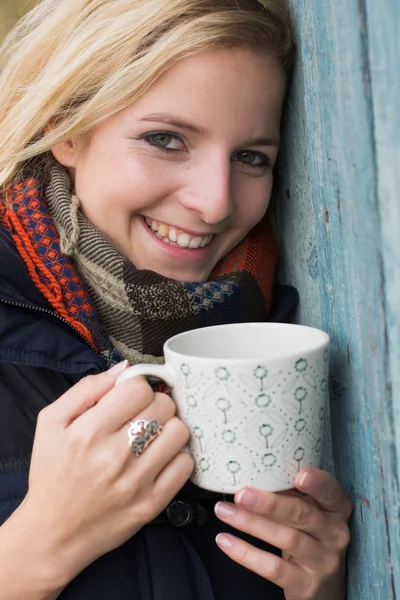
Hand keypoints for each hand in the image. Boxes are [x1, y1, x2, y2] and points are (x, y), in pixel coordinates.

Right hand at [15, 363, 193, 587]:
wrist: (54, 532)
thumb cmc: (52, 474)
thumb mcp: (50, 424)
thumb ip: (85, 390)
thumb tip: (122, 369)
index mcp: (88, 433)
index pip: (137, 389)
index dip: (137, 387)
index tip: (131, 397)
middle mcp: (114, 457)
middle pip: (163, 406)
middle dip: (155, 404)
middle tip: (143, 416)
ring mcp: (136, 482)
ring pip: (179, 432)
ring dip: (169, 428)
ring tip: (154, 435)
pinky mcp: (151, 503)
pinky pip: (185, 465)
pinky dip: (177, 457)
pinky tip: (160, 458)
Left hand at [214, 469, 351, 599]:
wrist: (324, 586)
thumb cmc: (311, 535)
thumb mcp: (310, 511)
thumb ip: (291, 493)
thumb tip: (253, 473)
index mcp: (337, 508)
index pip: (331, 492)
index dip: (317, 483)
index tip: (299, 474)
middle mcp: (335, 533)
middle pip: (302, 514)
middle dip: (269, 504)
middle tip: (241, 494)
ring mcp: (323, 561)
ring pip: (286, 539)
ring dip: (251, 524)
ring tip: (224, 511)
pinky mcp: (306, 584)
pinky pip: (273, 568)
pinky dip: (246, 554)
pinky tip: (225, 541)